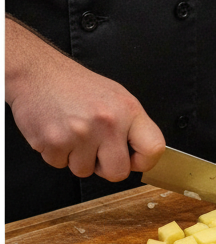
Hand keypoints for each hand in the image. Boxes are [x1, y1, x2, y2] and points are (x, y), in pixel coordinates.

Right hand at [6, 19, 164, 181]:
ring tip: (71, 132)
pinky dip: (57, 152)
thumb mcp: (116, 97)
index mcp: (128, 110)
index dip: (143, 161)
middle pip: (117, 173)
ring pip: (85, 171)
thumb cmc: (75, 86)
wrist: (34, 70)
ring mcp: (79, 133)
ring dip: (77, 158)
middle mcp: (107, 122)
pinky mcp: (53, 141)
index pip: (153, 149)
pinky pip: (60, 164)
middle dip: (105, 166)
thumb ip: (132, 127)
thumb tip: (142, 157)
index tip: (132, 157)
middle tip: (94, 146)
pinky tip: (56, 131)